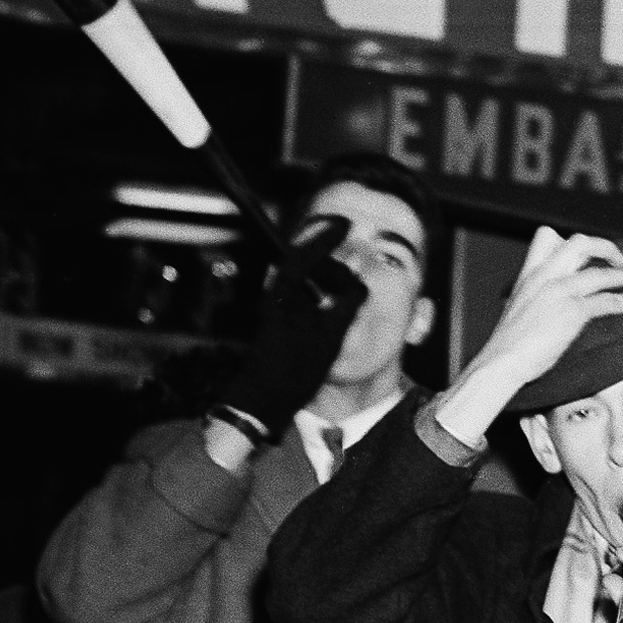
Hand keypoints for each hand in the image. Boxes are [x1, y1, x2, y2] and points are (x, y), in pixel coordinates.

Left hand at [216, 214, 367, 434]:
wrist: (263, 398)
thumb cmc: (294, 371)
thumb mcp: (330, 337)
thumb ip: (347, 306)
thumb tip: (360, 285)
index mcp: (287, 293)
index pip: (307, 252)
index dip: (326, 235)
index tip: (344, 224)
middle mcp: (276, 294)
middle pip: (303, 263)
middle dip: (326, 258)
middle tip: (349, 266)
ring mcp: (273, 306)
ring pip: (301, 279)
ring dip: (322, 277)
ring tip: (344, 287)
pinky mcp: (274, 319)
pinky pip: (299, 296)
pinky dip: (317, 293)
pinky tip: (331, 306)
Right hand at [477, 228, 622, 394]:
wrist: (502, 361)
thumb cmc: (509, 344)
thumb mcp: (519, 309)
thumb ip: (536, 298)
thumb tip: (550, 305)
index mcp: (530, 273)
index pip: (548, 237)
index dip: (572, 242)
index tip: (589, 252)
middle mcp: (545, 276)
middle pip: (580, 243)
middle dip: (605, 246)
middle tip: (620, 258)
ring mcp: (559, 292)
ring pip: (600, 273)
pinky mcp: (571, 312)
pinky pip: (607, 301)